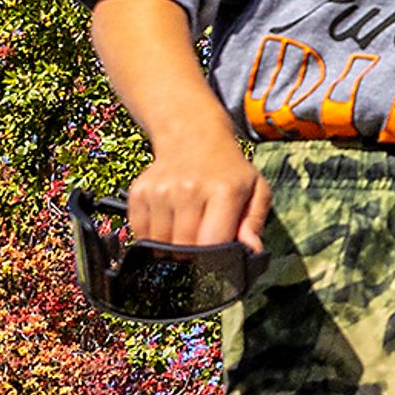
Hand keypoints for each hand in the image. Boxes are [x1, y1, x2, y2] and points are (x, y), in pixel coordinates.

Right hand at [127, 132, 267, 253]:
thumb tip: (252, 251)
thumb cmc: (227, 170)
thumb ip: (254, 222)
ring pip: (161, 245)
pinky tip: (168, 221)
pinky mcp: (139, 193)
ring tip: (186, 226)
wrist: (194, 138)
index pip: (212, 243)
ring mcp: (161, 191)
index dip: (215, 256)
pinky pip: (140, 234)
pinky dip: (153, 236)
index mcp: (223, 191)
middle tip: (201, 236)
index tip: (218, 252)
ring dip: (172, 245)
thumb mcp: (255, 190)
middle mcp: (189, 189)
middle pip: (184, 248)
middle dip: (194, 252)